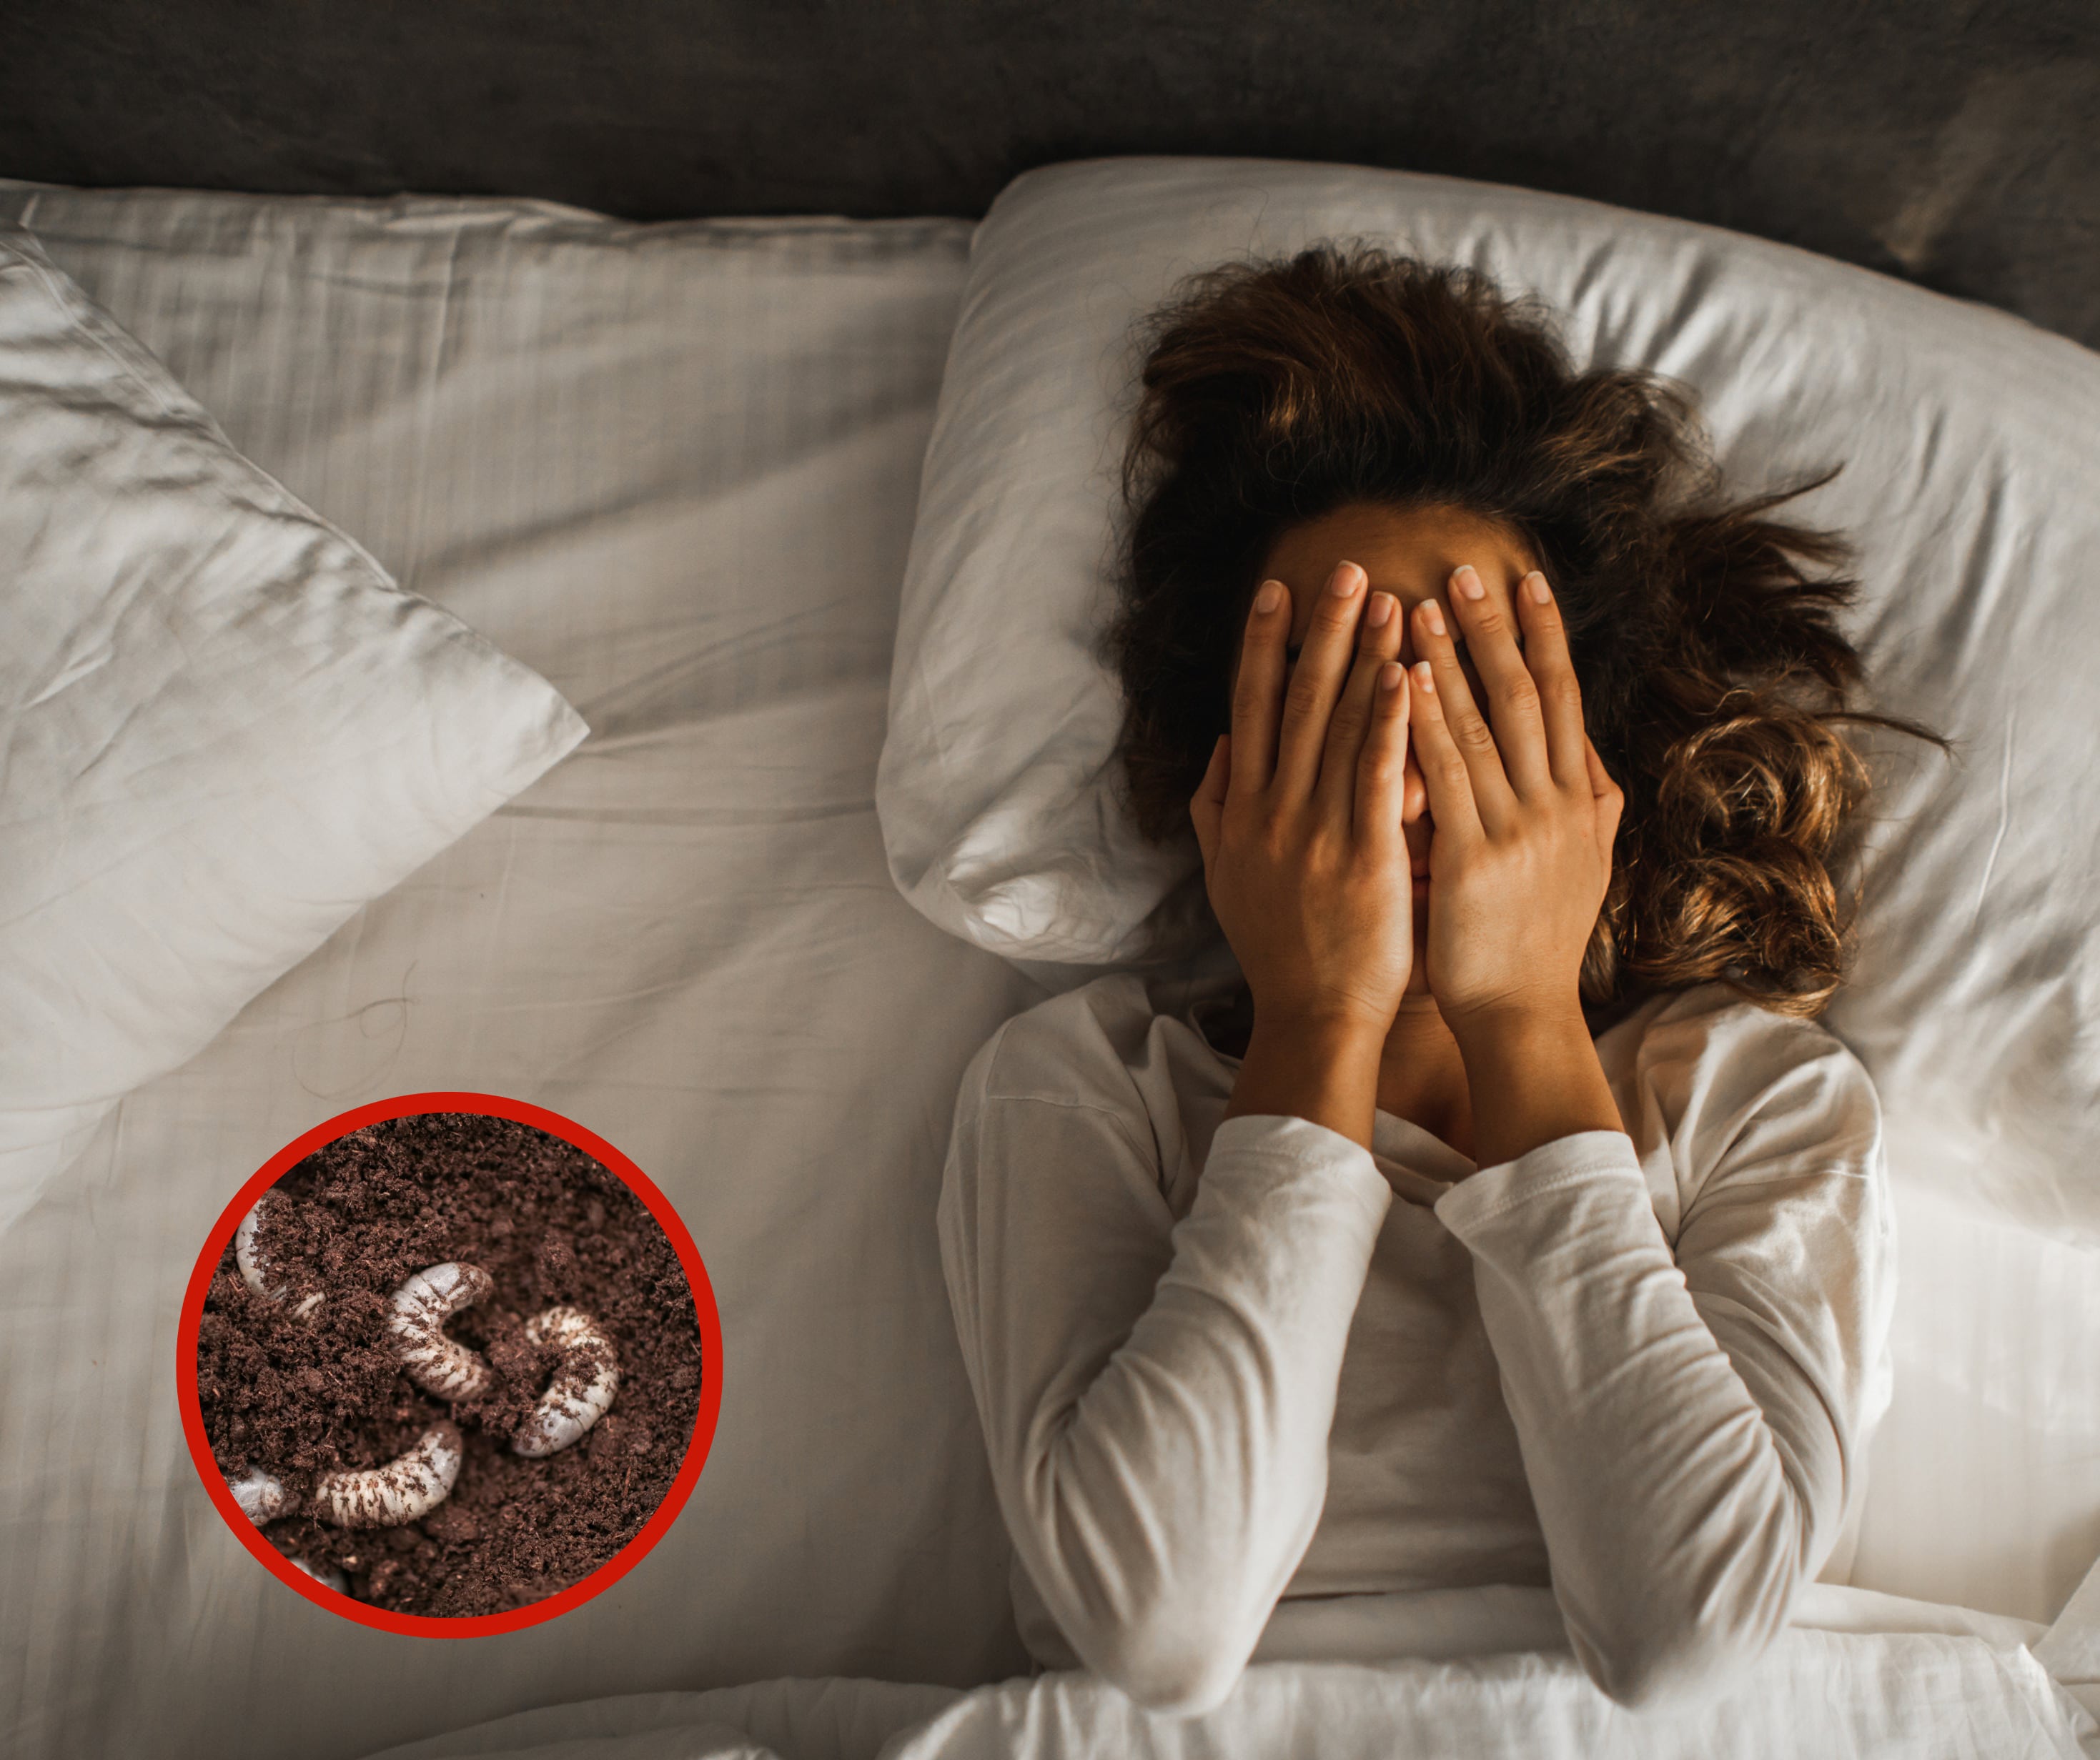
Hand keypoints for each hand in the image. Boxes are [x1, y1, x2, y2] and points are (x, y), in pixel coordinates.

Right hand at [1190, 561, 1414, 1034]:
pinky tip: (1405, 675)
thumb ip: (1217, 810)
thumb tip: (1221, 749)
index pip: (1251, 708)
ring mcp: (1317, 831)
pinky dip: (1389, 722)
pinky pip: (1377, 776)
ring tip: (1389, 599)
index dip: (1262, 645)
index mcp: (1244, 810)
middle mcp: (1273, 810)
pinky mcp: (1365, 856)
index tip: (1277, 591)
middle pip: (1294, 701)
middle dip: (1321, 630)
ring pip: (1338, 727)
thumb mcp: (1227, 876)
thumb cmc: (1278, 950)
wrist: (1312, 1016)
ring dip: (1363, 657)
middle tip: (1345, 568)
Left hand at [1405, 564, 1622, 1032]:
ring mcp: (1520, 830)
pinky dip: (1429, 723)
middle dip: (1497, 628)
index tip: (1528, 580)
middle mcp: (1558, 805)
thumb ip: (1589, 807)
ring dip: (1453, 660)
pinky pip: (1449, 777)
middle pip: (1529, 694)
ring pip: (1486, 725)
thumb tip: (1594, 759)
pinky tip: (1407, 680)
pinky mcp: (1476, 860)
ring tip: (1420, 604)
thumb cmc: (1538, 942)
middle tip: (1467, 569)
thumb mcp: (1583, 866)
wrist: (1523, 1014)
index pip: (1565, 699)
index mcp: (1580, 801)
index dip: (1547, 637)